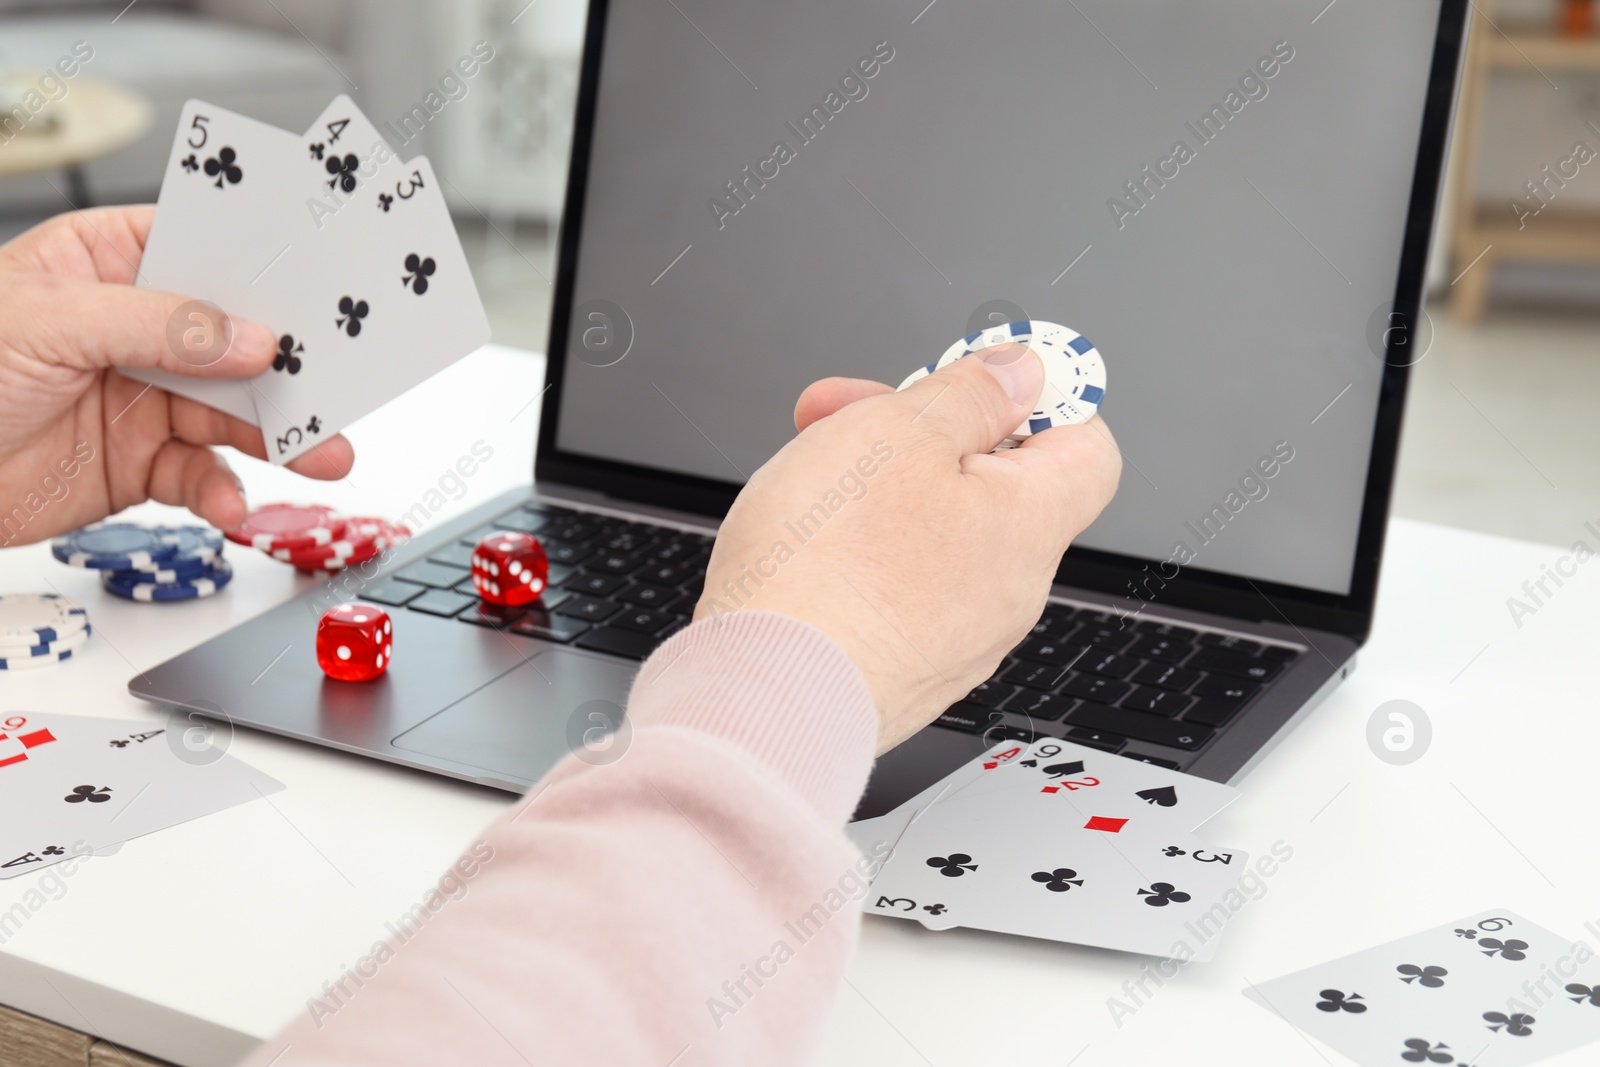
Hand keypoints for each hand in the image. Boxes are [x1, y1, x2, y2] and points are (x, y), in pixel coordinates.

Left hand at [0, 206, 353, 544]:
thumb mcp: (46, 324)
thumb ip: (156, 326)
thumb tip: (248, 336)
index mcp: (107, 263)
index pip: (206, 250)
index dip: (268, 266)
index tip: (327, 285)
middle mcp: (136, 330)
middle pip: (239, 340)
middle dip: (293, 366)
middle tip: (340, 385)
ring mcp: (144, 399)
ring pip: (236, 415)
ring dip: (282, 437)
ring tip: (321, 457)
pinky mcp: (141, 466)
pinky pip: (203, 477)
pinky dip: (224, 492)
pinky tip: (229, 502)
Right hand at [698, 344, 1121, 751]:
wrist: (760, 696)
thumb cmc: (823, 573)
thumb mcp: (897, 434)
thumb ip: (971, 393)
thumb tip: (1023, 372)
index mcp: (1029, 524)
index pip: (1086, 445)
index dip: (1040, 397)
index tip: (986, 376)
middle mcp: (1009, 590)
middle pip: (994, 483)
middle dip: (922, 433)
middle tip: (849, 411)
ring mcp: (959, 639)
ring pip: (938, 532)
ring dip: (882, 488)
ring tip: (810, 474)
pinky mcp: (906, 670)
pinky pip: (903, 588)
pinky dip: (864, 552)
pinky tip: (809, 544)